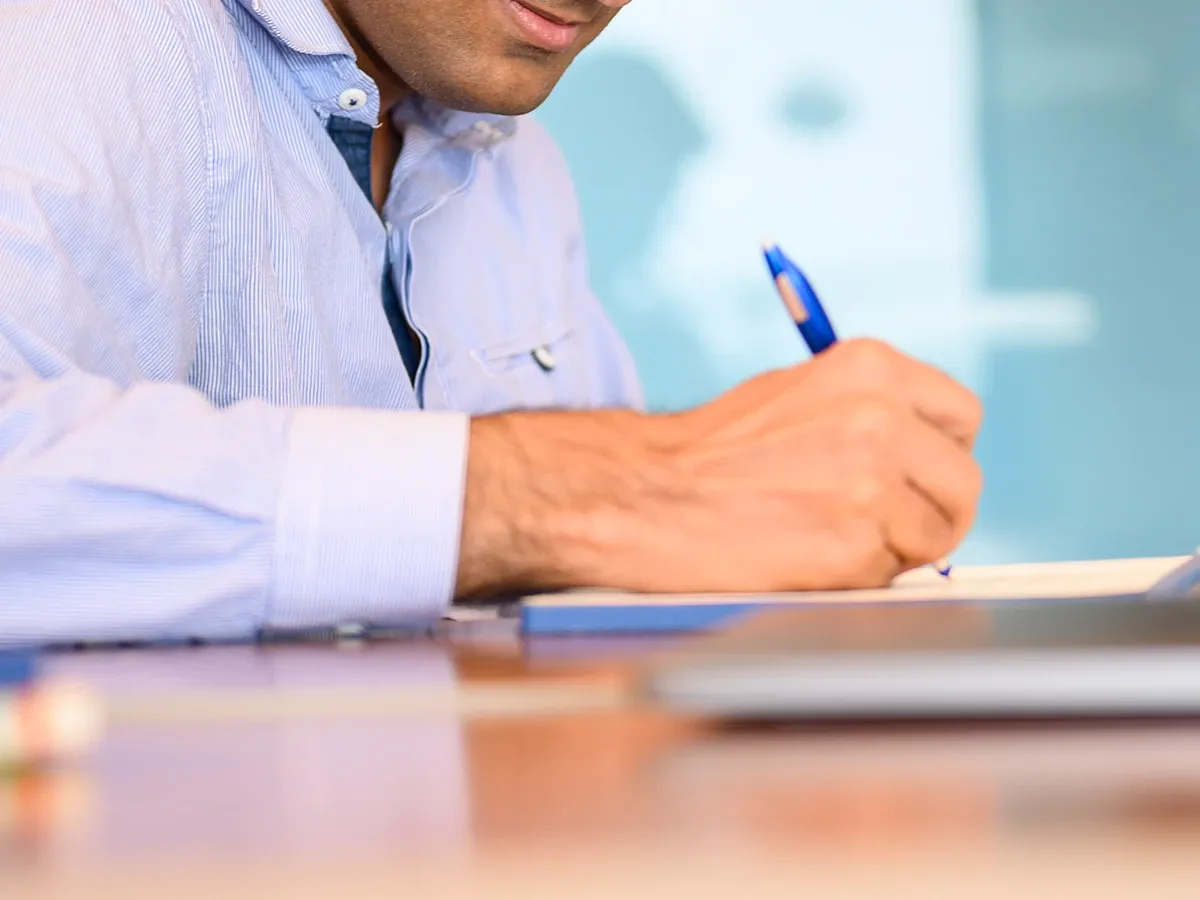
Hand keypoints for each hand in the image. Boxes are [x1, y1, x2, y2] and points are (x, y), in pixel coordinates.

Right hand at [455, 339, 982, 596]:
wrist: (640, 494)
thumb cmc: (706, 452)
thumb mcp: (796, 395)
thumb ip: (867, 413)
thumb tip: (920, 458)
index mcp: (870, 367)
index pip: (962, 417)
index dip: (939, 456)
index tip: (914, 478)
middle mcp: (881, 415)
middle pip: (961, 482)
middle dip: (930, 511)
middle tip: (881, 525)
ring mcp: (871, 480)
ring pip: (934, 536)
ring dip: (893, 549)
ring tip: (826, 538)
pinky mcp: (853, 540)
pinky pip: (892, 573)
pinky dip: (859, 576)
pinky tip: (805, 556)